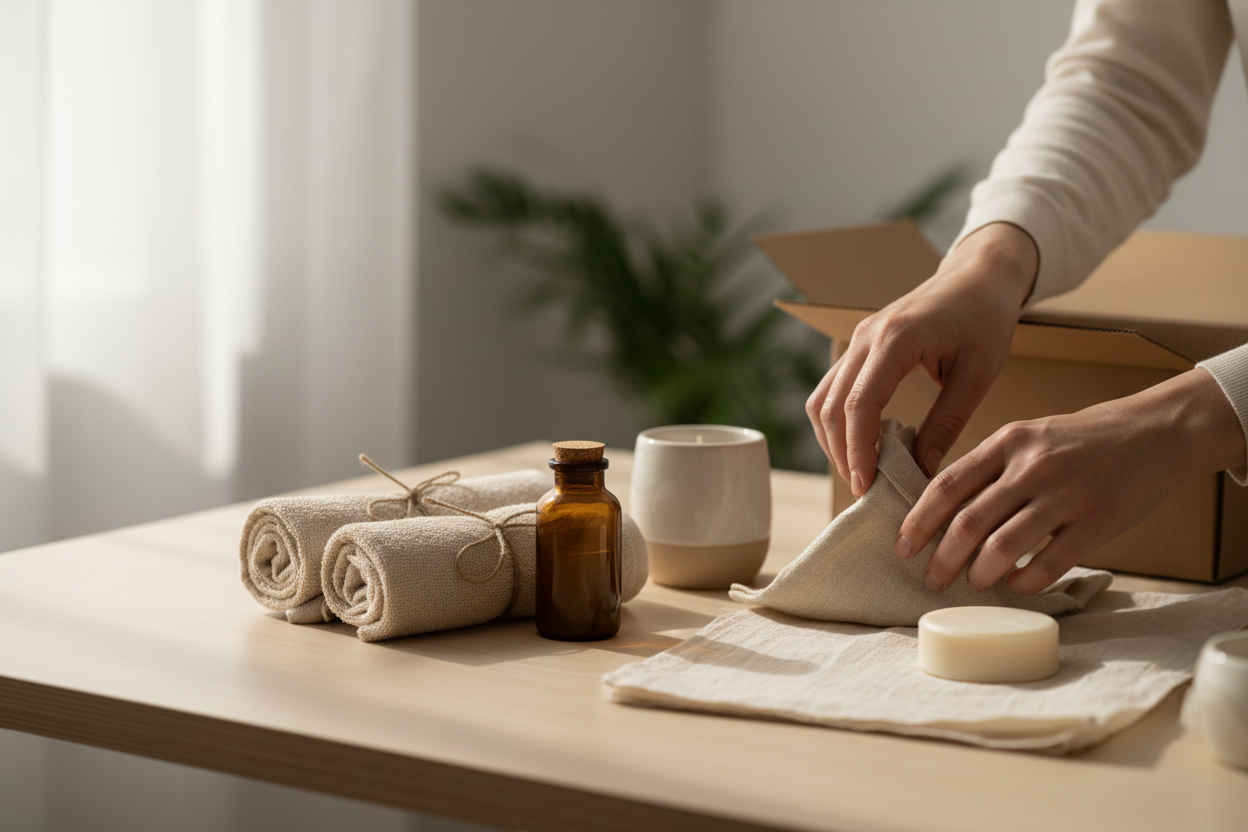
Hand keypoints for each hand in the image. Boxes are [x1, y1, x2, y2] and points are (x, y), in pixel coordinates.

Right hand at [806, 223, 1036, 495]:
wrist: (979, 276)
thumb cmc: (986, 320)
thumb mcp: (977, 375)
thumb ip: (947, 422)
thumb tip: (922, 471)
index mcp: (896, 339)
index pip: (860, 405)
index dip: (858, 451)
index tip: (867, 486)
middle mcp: (866, 337)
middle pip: (831, 406)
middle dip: (841, 453)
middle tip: (865, 488)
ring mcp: (858, 339)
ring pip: (823, 399)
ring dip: (834, 439)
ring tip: (860, 471)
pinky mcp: (860, 345)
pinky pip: (832, 389)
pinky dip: (838, 421)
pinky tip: (862, 443)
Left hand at [897, 368, 1247, 593]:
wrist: (1155, 431)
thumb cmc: (1082, 439)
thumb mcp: (1028, 436)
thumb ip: (991, 466)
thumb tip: (946, 508)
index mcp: (1007, 442)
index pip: (947, 485)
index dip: (919, 520)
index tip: (903, 546)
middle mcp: (1031, 467)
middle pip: (968, 522)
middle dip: (942, 558)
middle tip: (931, 580)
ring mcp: (1064, 495)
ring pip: (1003, 546)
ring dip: (980, 574)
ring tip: (973, 585)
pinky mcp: (1097, 522)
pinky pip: (1048, 562)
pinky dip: (1024, 581)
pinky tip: (1016, 585)